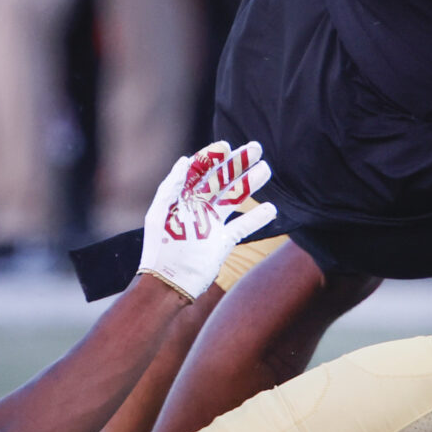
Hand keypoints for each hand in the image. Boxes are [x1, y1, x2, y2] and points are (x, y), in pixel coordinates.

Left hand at [137, 141, 276, 299]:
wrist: (169, 283)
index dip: (212, 157)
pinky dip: (257, 218)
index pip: (200, 170)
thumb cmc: (160, 248)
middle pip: (222, 180)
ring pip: (235, 198)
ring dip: (250, 184)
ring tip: (266, 170)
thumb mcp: (160, 214)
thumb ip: (172, 186)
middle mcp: (198, 207)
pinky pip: (243, 226)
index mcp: (182, 198)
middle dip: (238, 164)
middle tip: (256, 149)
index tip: (226, 147)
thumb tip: (185, 160)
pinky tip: (271, 209)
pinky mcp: (223, 241)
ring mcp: (212, 224)